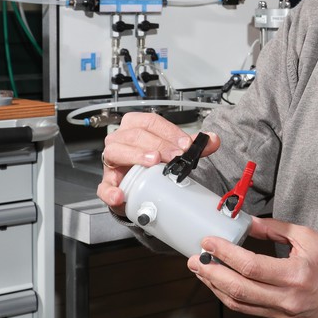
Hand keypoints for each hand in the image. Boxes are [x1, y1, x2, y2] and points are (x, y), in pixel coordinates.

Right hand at [96, 112, 219, 214]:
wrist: (138, 182)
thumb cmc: (151, 160)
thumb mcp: (172, 150)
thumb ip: (193, 146)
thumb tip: (213, 140)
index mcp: (135, 126)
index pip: (151, 121)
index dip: (169, 131)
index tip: (185, 144)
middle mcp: (121, 139)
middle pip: (136, 134)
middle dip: (158, 144)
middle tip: (175, 155)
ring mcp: (112, 161)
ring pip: (117, 151)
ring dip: (136, 155)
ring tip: (153, 162)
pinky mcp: (108, 182)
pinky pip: (104, 186)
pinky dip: (111, 191)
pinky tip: (121, 195)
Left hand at [188, 217, 317, 317]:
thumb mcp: (309, 238)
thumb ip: (275, 229)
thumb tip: (248, 222)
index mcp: (295, 274)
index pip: (250, 265)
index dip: (225, 253)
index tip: (209, 241)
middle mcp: (286, 297)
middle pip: (238, 288)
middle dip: (211, 272)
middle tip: (196, 258)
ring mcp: (281, 312)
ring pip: (238, 303)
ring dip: (215, 286)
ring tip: (201, 270)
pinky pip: (247, 310)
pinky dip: (229, 296)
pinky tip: (219, 284)